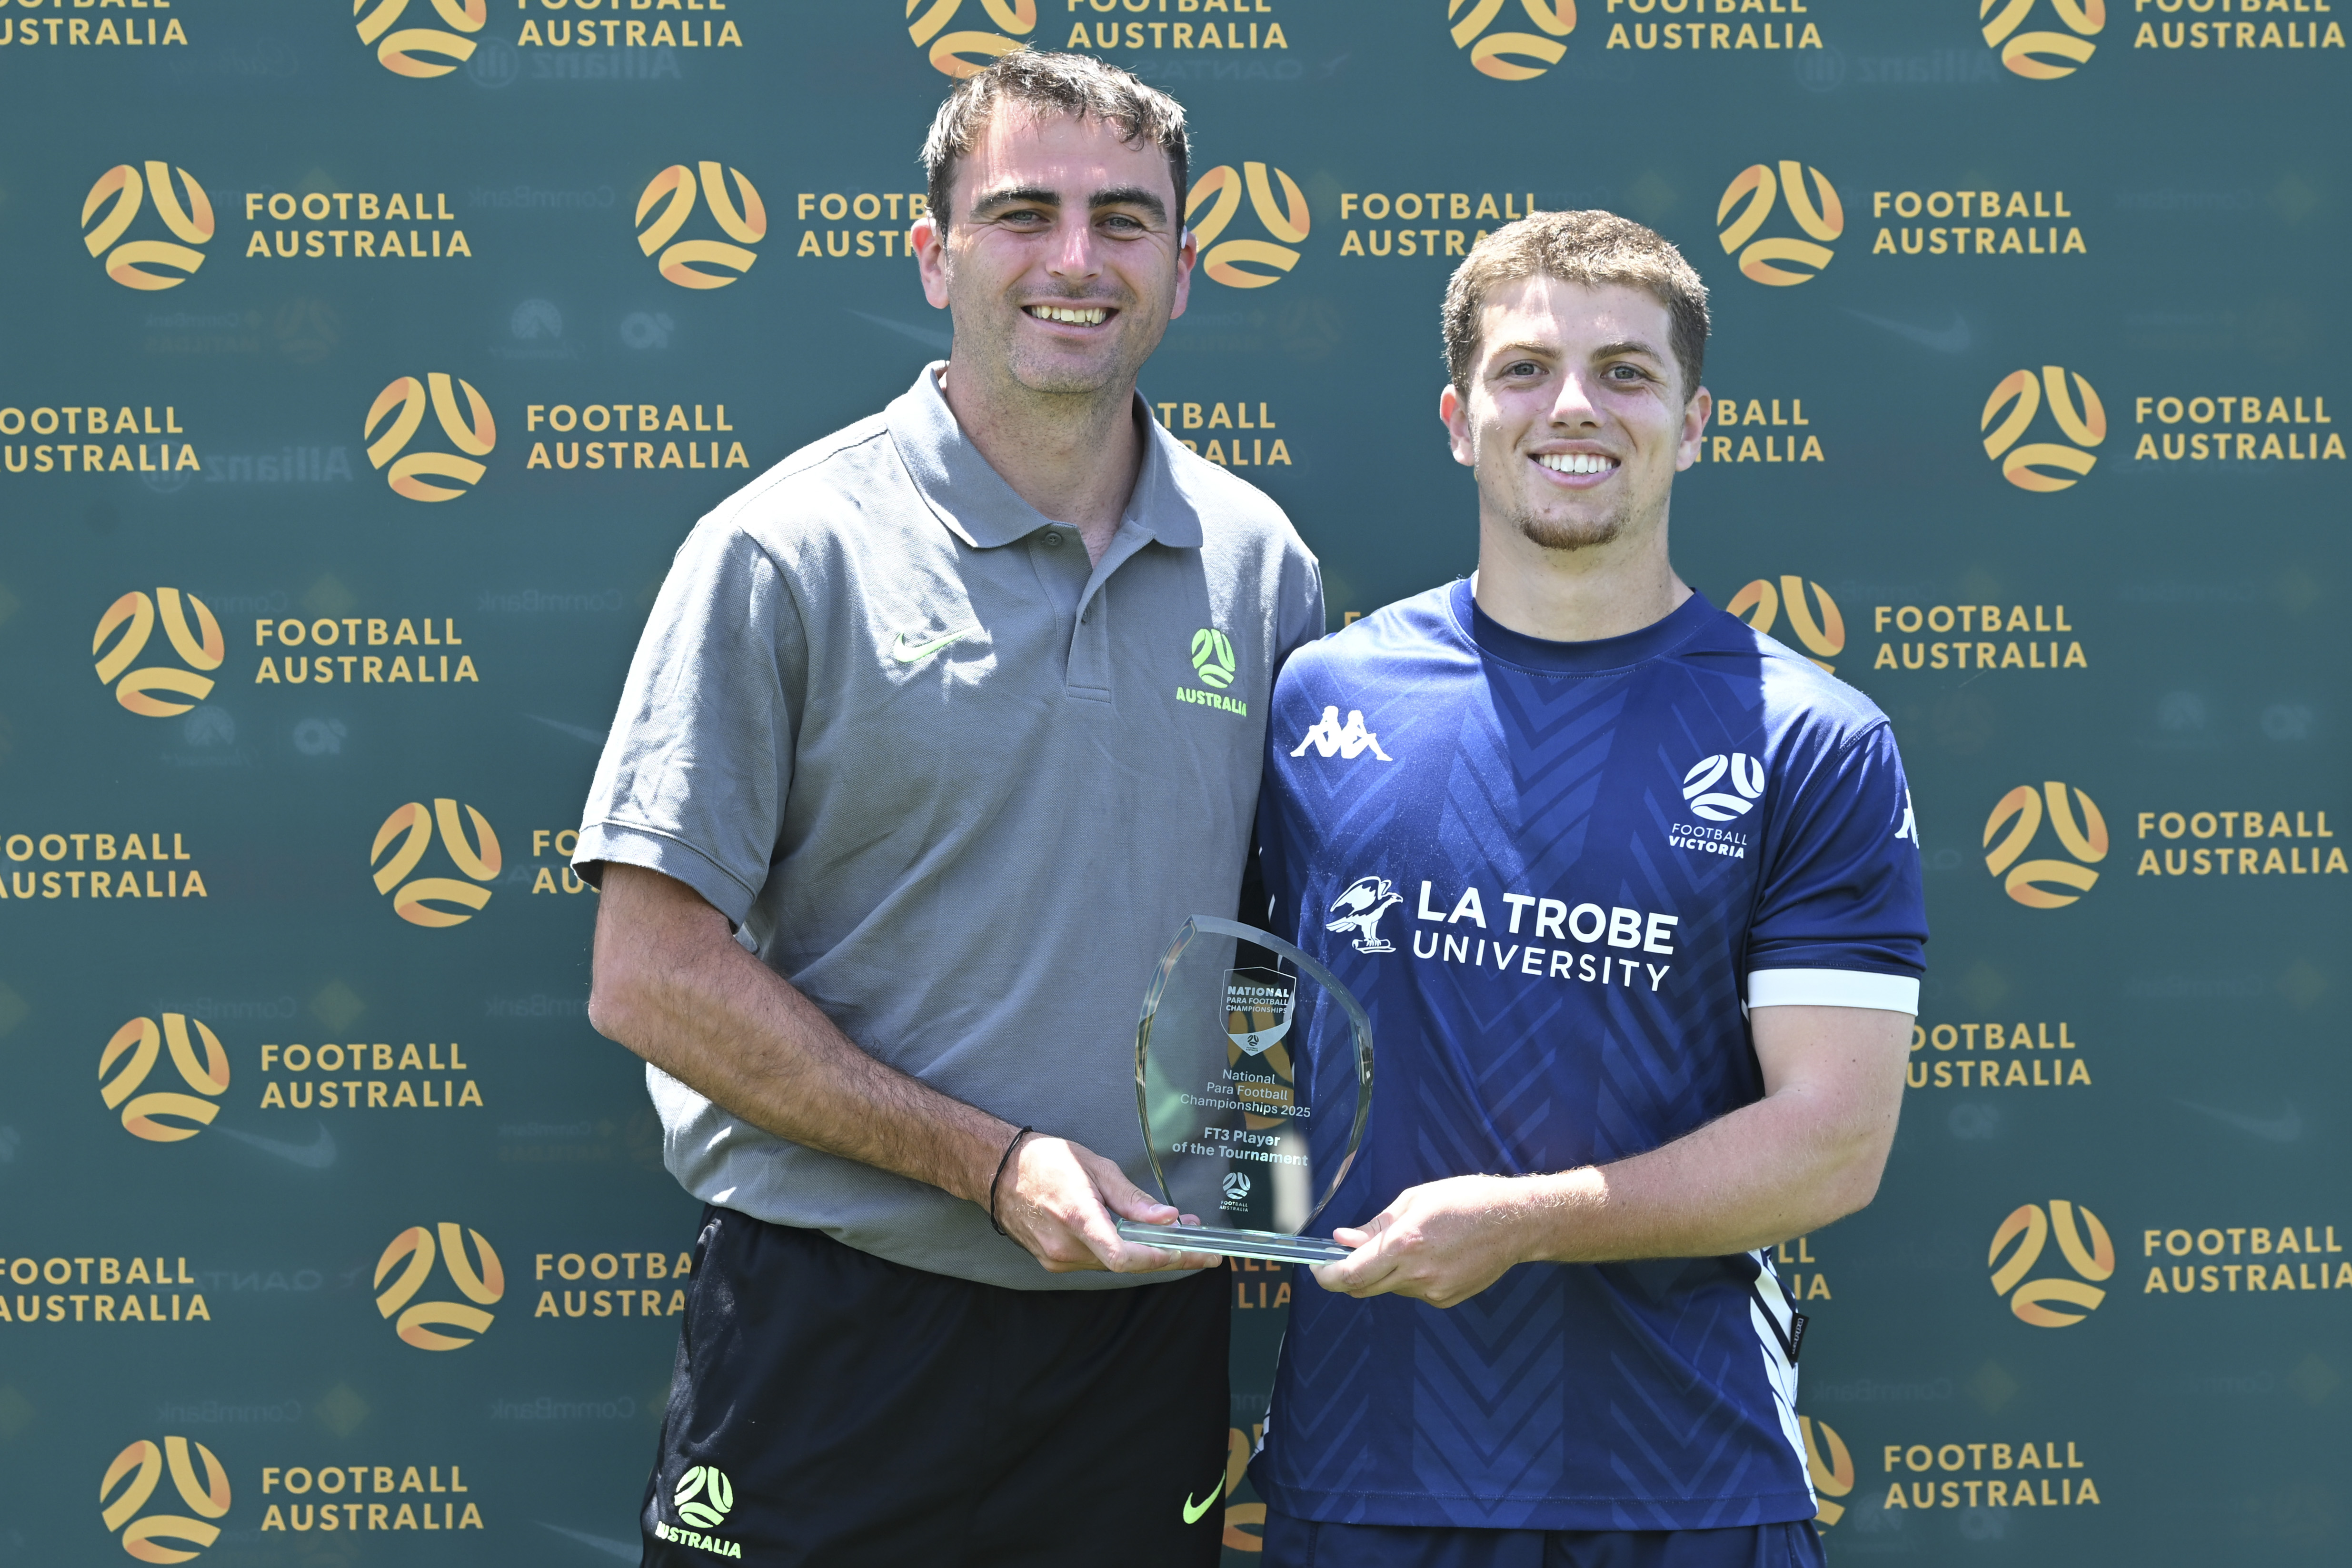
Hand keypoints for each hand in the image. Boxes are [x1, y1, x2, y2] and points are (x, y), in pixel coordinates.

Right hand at [996, 1135, 1221, 1274]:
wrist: (997, 1172)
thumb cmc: (1046, 1161)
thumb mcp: (1095, 1167)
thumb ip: (1131, 1198)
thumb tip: (1167, 1217)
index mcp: (1077, 1217)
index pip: (1124, 1255)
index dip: (1162, 1258)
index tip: (1193, 1252)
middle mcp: (1065, 1247)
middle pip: (1126, 1263)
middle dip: (1166, 1253)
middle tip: (1199, 1242)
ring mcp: (1057, 1259)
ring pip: (1112, 1263)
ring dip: (1144, 1252)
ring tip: (1172, 1232)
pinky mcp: (1053, 1262)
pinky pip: (1096, 1260)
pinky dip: (1119, 1250)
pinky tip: (1133, 1236)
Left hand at [1309, 1175, 1533, 1307]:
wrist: (1515, 1223)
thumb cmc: (1466, 1201)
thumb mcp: (1415, 1199)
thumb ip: (1375, 1225)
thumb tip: (1343, 1239)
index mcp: (1405, 1245)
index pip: (1350, 1275)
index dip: (1326, 1275)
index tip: (1316, 1266)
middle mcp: (1417, 1275)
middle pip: (1362, 1289)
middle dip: (1346, 1275)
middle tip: (1345, 1255)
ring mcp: (1433, 1292)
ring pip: (1388, 1289)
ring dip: (1382, 1273)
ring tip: (1405, 1244)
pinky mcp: (1447, 1300)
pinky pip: (1413, 1292)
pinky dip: (1407, 1278)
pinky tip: (1428, 1255)